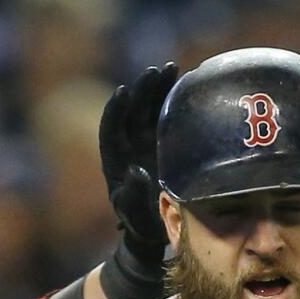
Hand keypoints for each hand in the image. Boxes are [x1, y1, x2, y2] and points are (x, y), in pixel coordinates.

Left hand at [100, 62, 178, 264]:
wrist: (157, 230)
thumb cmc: (141, 225)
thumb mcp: (134, 215)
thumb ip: (133, 196)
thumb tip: (134, 172)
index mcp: (114, 161)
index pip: (110, 129)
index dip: (116, 110)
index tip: (124, 91)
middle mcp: (129, 146)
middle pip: (132, 112)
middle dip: (142, 90)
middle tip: (156, 71)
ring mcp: (147, 142)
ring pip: (150, 109)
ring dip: (159, 88)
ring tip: (173, 68)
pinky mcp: (166, 143)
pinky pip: (168, 117)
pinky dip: (176, 100)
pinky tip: (189, 84)